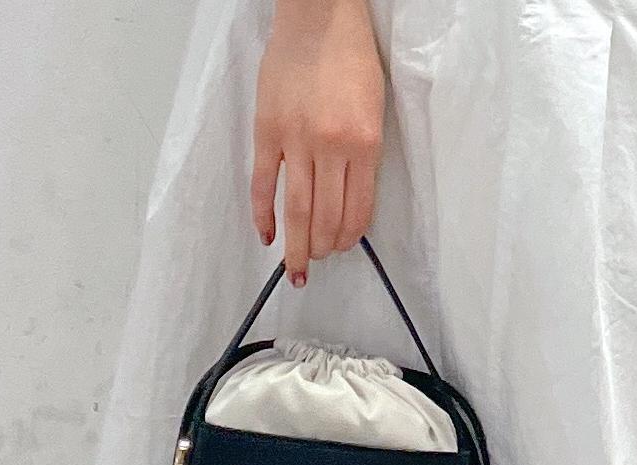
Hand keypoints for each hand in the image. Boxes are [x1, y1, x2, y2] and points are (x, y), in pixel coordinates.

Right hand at [251, 0, 383, 285]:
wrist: (318, 16)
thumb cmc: (351, 59)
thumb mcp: (374, 108)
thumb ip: (363, 154)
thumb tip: (349, 198)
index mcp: (364, 143)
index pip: (357, 208)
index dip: (350, 236)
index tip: (344, 248)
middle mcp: (331, 146)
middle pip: (326, 216)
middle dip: (323, 248)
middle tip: (318, 261)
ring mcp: (295, 140)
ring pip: (296, 209)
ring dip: (297, 245)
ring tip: (297, 267)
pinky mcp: (267, 132)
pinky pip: (263, 184)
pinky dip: (263, 215)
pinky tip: (267, 236)